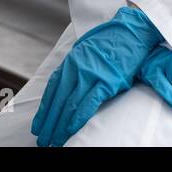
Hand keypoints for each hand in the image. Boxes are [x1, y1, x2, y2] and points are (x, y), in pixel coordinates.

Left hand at [30, 5, 163, 146]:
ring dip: (60, 125)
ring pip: (70, 104)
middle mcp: (77, 67)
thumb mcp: (86, 49)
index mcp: (71, 61)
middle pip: (58, 100)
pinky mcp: (107, 81)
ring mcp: (91, 74)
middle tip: (43, 140)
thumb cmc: (111, 40)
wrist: (133, 31)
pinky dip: (78, 117)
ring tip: (53, 140)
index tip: (38, 126)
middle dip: (49, 123)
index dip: (44, 110)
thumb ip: (74, 66)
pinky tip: (70, 129)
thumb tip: (65, 85)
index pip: (52, 90)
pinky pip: (89, 103)